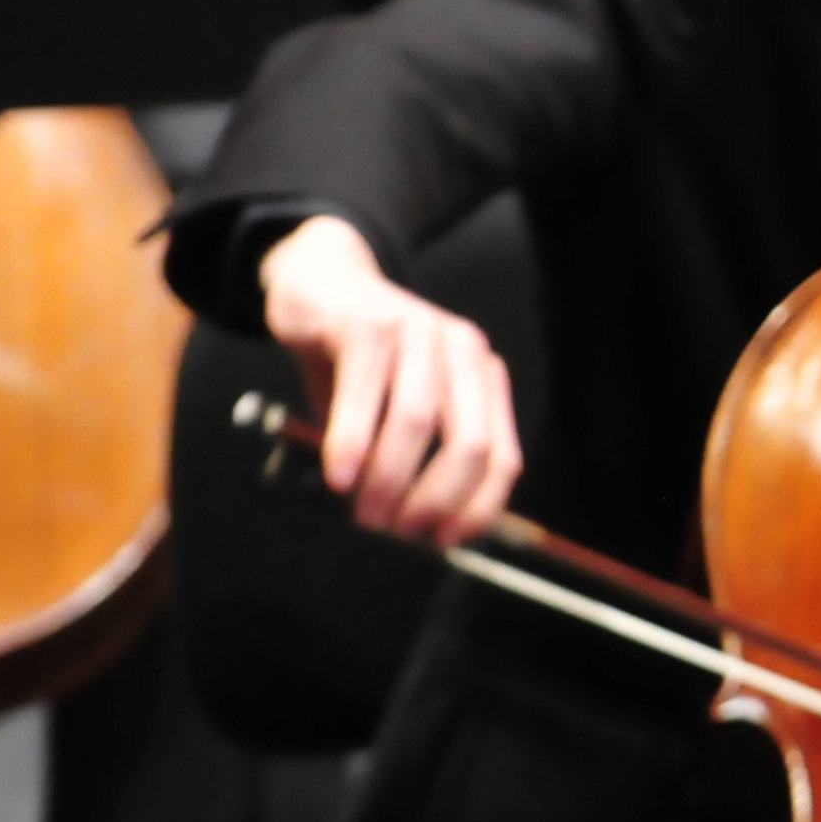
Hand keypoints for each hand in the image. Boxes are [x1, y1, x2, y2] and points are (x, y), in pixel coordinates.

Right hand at [256, 216, 521, 544]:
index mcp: (482, 379)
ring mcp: (419, 333)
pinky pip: (365, 395)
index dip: (478, 506)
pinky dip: (351, 444)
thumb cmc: (359, 359)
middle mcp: (462, 352)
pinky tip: (339, 476)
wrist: (317, 281)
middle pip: (469, 444)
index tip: (444, 540)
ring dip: (390, 479)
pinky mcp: (369, 325)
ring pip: (418, 422)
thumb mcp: (399, 407)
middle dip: (434, 499)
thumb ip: (417, 456)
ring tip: (365, 511)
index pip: (503, 456)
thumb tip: (417, 527)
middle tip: (397, 529)